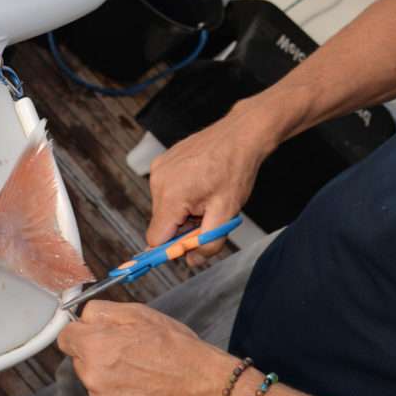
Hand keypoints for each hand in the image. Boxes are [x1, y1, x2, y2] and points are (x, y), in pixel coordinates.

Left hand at [57, 300, 235, 395]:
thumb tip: (79, 314)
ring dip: (109, 378)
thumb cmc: (175, 347)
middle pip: (80, 362)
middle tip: (128, 353)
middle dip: (97, 355)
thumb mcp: (138, 313)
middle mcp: (91, 377)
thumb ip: (99, 311)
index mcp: (93, 346)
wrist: (204, 387)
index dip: (81, 333)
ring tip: (140, 373)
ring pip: (95, 384)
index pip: (65, 338)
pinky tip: (143, 392)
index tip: (94, 335)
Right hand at [147, 102, 278, 265]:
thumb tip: (192, 261)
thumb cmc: (235, 169)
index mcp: (172, 196)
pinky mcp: (161, 162)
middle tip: (206, 215)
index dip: (171, 247)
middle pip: (160, 223)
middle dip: (181, 227)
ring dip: (181, 211)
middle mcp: (158, 181)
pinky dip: (179, 195)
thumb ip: (208, 242)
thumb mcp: (227, 212)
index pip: (155, 238)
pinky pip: (164, 190)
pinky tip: (198, 184)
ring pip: (163, 208)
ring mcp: (158, 169)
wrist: (240, 134)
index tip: (187, 247)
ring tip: (204, 196)